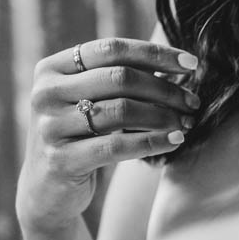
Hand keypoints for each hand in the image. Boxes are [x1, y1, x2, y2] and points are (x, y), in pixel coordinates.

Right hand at [16, 38, 201, 233]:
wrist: (47, 190)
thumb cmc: (80, 138)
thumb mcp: (90, 102)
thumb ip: (119, 80)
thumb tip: (177, 65)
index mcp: (52, 69)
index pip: (111, 49)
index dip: (155, 54)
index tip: (191, 63)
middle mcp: (45, 93)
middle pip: (120, 78)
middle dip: (165, 89)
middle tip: (192, 102)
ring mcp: (50, 126)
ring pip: (121, 111)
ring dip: (163, 116)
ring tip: (186, 122)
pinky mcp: (62, 159)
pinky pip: (118, 146)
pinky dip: (153, 141)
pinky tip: (176, 140)